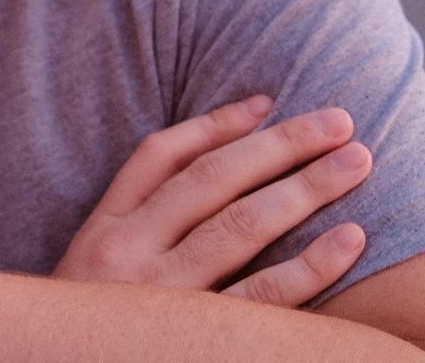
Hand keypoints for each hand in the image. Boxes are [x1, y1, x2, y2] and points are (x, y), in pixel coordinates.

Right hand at [52, 96, 371, 305]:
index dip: (216, 125)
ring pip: (241, 226)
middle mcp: (130, 251)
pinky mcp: (193, 340)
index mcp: (104, 227)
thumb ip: (136, 225)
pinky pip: (262, 300)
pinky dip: (310, 266)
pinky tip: (348, 240)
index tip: (266, 103)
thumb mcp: (91, 267)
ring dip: (304, 188)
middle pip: (212, 180)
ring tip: (354, 161)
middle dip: (279, 144)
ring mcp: (162, 296)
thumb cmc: (88, 324)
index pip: (160, 156)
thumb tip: (207, 175)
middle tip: (337, 120)